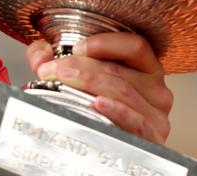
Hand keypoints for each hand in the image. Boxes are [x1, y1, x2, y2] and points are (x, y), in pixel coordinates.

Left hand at [25, 34, 172, 144]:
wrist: (104, 154)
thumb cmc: (96, 111)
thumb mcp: (77, 79)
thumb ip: (53, 60)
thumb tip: (40, 55)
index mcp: (144, 70)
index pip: (135, 46)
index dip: (105, 43)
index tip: (76, 48)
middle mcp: (155, 90)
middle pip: (119, 70)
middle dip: (80, 66)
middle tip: (51, 69)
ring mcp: (155, 115)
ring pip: (122, 91)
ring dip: (88, 84)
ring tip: (60, 83)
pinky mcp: (151, 137)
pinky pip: (135, 121)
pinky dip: (115, 110)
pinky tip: (96, 104)